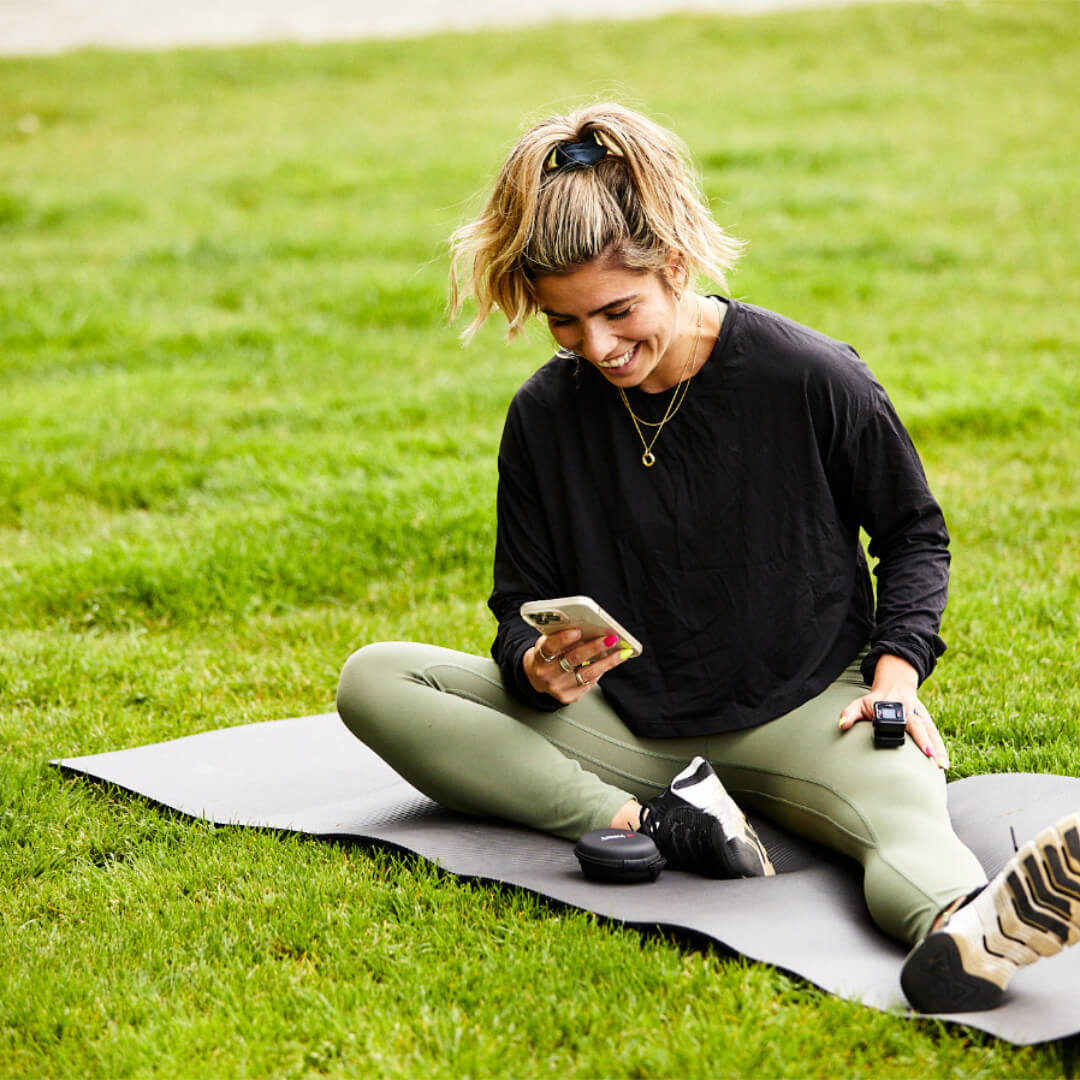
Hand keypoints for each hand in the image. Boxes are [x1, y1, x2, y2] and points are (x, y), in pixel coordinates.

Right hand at [523, 628, 630, 704]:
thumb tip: (591, 628)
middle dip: (595, 647)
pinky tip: (610, 662)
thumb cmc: (547, 655)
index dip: (564, 639)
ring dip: (607, 661)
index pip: (550, 647)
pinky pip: (589, 683)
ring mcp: (558, 687)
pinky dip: (601, 670)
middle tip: (610, 639)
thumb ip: (563, 635)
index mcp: (539, 657)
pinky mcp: (569, 697)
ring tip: (620, 652)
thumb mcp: (548, 642)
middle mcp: (547, 674)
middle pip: (573, 659)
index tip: (578, 631)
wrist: (537, 677)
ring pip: (587, 673)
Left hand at [838, 654, 949, 768]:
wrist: (894, 686)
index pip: (901, 717)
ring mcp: (921, 716)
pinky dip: (941, 749)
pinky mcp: (926, 722)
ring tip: (942, 766)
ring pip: (932, 732)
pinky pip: (935, 735)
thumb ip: (850, 713)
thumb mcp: (860, 703)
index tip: (904, 736)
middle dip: (926, 741)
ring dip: (939, 748)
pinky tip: (944, 764)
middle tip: (931, 756)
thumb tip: (842, 725)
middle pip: (920, 726)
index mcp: (895, 706)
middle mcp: (911, 711)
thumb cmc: (874, 700)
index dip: (907, 728)